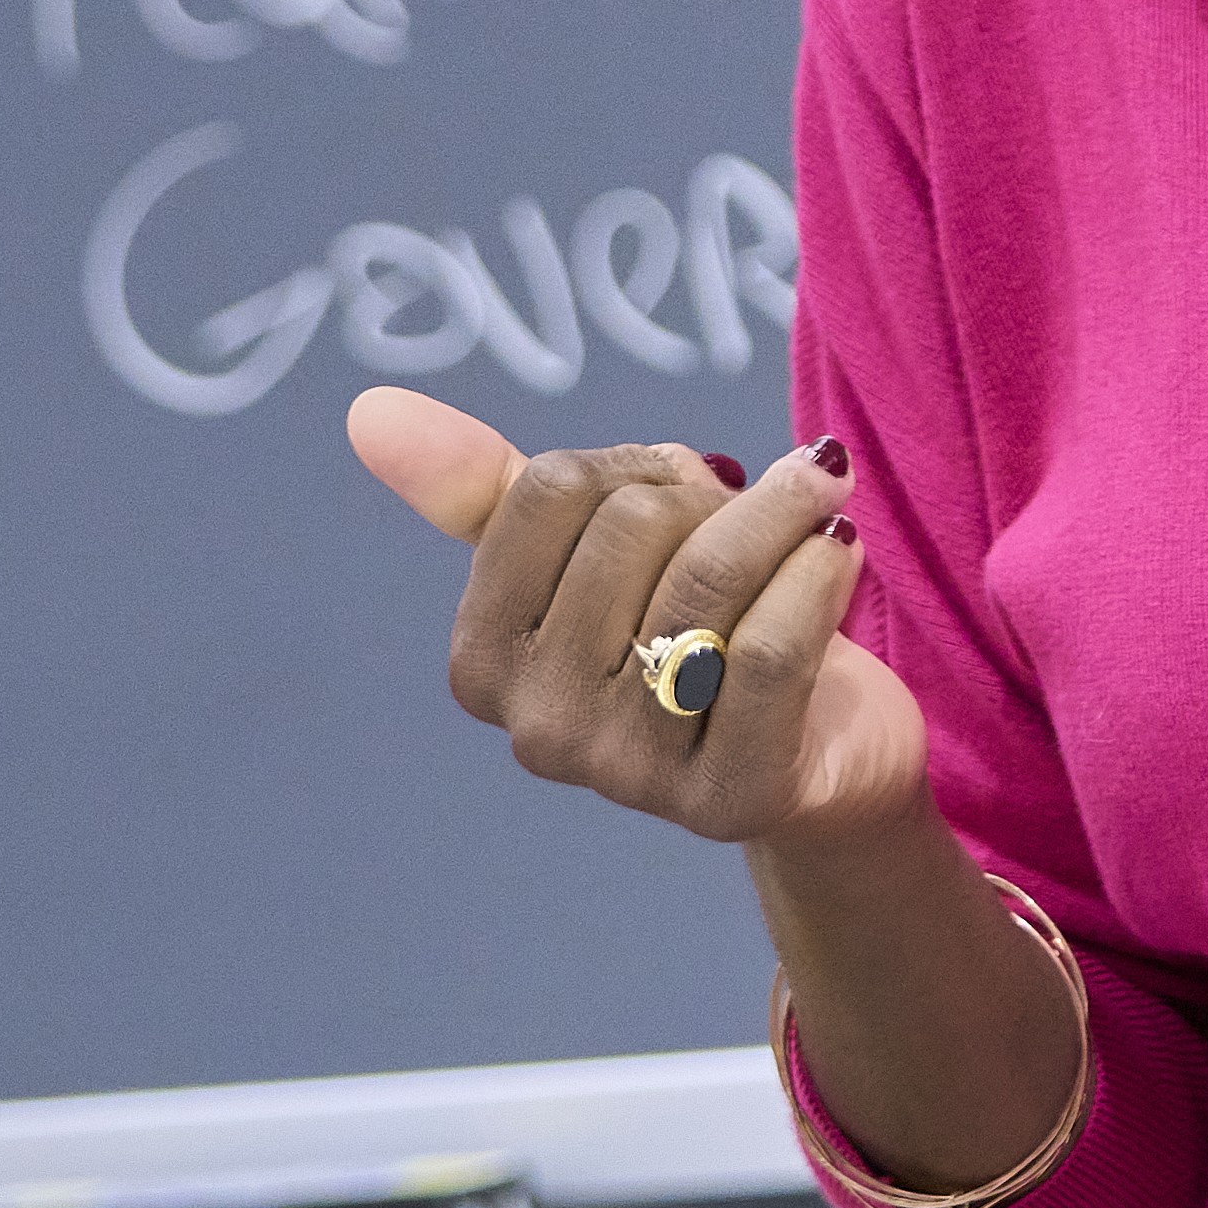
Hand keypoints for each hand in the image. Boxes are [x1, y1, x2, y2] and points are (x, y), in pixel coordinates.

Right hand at [373, 388, 930, 858]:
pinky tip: (839, 551)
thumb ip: (486, 488)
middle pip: (633, 525)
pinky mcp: (731, 797)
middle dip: (711, 495)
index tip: (679, 488)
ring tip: (818, 506)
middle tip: (753, 517)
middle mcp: (539, 731)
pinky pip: (772, 648)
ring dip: (785, 514)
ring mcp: (630, 775)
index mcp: (483, 662)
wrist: (825, 749)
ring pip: (708, 579)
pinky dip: (818, 573)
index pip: (551, 489)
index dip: (636, 465)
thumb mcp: (592, 552)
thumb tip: (368, 410)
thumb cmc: (702, 630)